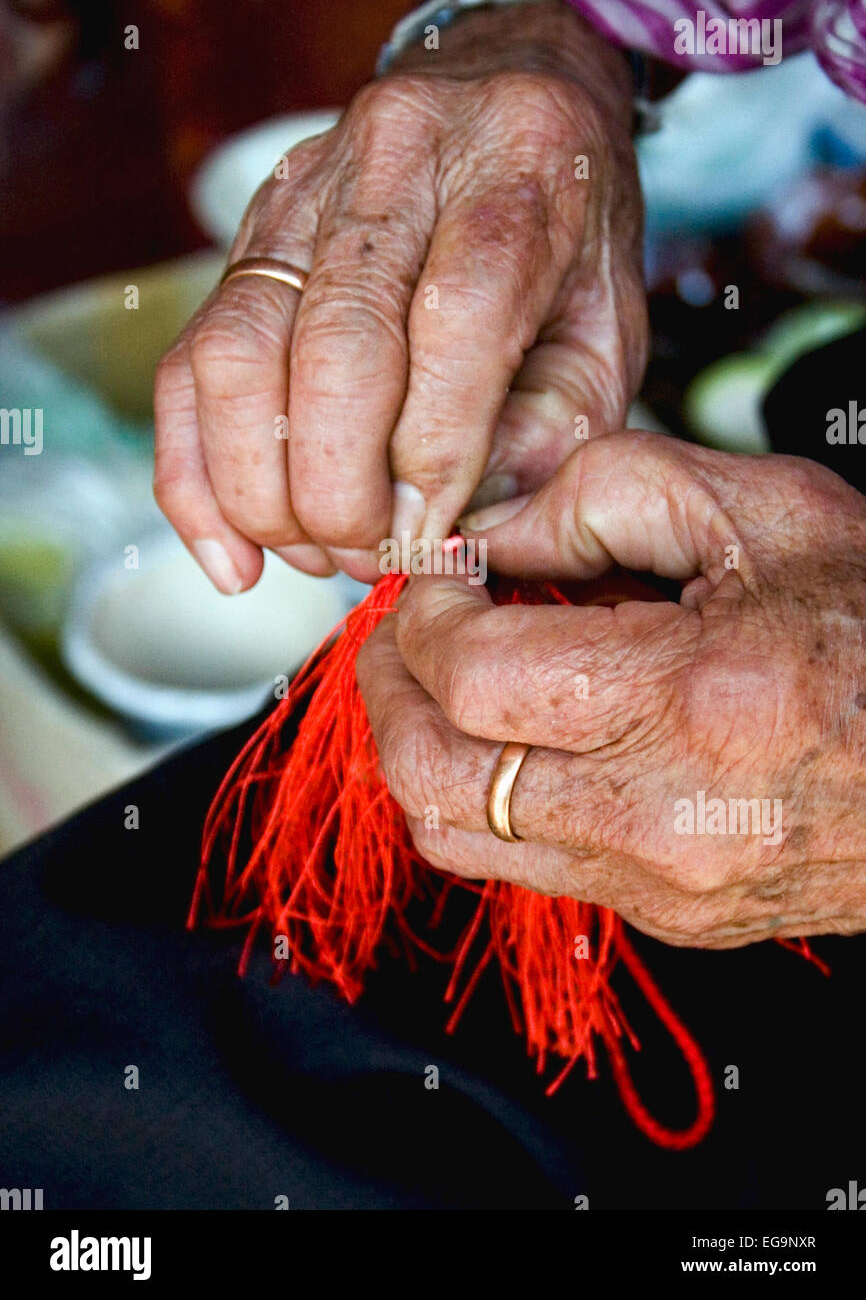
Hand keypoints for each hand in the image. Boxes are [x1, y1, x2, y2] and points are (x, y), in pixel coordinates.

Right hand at [153, 0, 644, 590]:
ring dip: (259, 487)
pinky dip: (193, 472)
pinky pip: (188, 360)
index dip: (435, 456)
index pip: (458, 322)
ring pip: (238, 351)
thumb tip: (454, 528)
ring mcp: (303, 191)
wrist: (512, 88)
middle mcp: (396, 161)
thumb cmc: (569, 229)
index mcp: (513, 174)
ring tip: (310, 554)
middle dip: (343, 489)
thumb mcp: (610, 327)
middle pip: (336, 342)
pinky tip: (231, 548)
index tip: (431, 540)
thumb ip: (555, 430)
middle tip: (373, 556)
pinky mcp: (246, 232)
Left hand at [356, 432, 865, 947]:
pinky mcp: (670, 918)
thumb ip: (606, 493)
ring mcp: (665, 887)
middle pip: (433, 776)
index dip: (426, 614)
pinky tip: (523, 734)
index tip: (440, 575)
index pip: (475, 676)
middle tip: (403, 630)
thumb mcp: (766, 510)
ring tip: (443, 680)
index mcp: (696, 700)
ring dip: (422, 749)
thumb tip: (489, 531)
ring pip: (457, 840)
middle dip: (388, 689)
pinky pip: (525, 867)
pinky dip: (489, 795)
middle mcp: (667, 818)